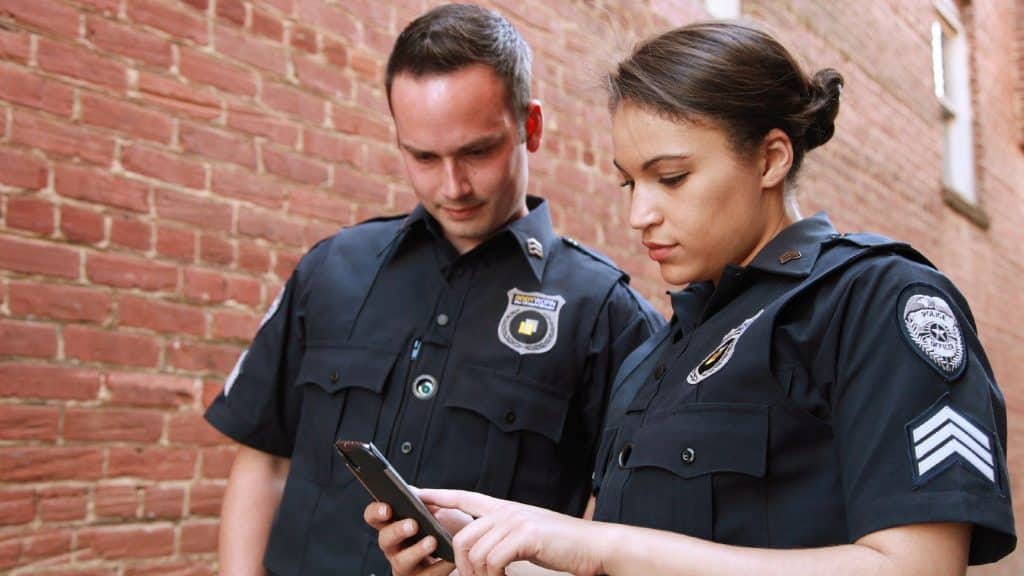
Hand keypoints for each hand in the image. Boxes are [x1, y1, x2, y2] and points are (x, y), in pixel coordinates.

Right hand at [363, 499, 473, 575]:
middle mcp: (395, 546)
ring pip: (401, 562)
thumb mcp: (441, 508)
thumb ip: (425, 500)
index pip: (374, 517)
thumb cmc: (453, 526)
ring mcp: (406, 565)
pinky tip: (449, 558)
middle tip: (413, 524)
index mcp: (395, 523)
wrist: (472, 547)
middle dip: (397, 531)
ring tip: (432, 541)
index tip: (387, 508)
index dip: (376, 512)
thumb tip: (412, 492)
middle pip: (384, 540)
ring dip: (416, 551)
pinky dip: (439, 567)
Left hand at [419, 489, 604, 575]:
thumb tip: (475, 552)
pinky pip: (492, 560)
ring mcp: (515, 521)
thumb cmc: (560, 545)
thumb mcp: (525, 534)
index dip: (439, 496)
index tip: (417, 495)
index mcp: (504, 508)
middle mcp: (506, 511)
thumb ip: (501, 536)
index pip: (464, 497)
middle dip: (461, 565)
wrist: (593, 546)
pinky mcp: (525, 535)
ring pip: (475, 551)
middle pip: (462, 535)